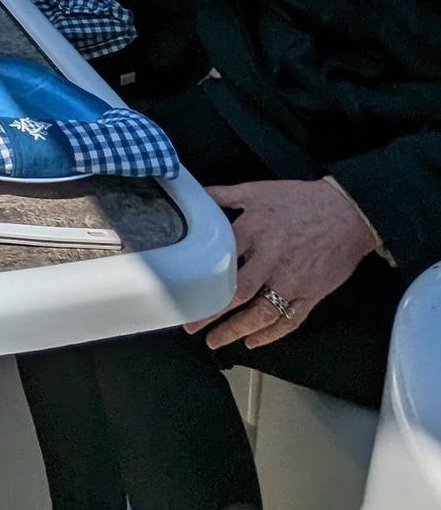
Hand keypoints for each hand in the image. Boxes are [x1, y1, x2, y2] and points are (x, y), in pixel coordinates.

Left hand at [188, 178, 377, 350]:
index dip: (200, 278)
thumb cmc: (301, 199)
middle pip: (237, 292)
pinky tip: (253, 341)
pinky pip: (290, 320)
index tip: (184, 291)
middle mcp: (271, 258)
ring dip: (237, 330)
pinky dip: (270, 334)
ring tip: (216, 341)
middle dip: (212, 313)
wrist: (347, 213)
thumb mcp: (256, 190)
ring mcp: (293, 280)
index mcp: (253, 230)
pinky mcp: (312, 294)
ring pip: (262, 313)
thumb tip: (198, 194)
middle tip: (192, 327)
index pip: (220, 259)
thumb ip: (224, 194)